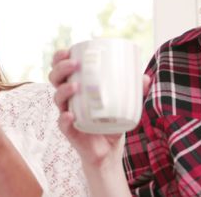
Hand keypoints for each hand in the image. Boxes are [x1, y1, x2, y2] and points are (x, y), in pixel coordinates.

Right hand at [48, 49, 150, 167]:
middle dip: (61, 68)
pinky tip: (70, 115)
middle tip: (75, 64)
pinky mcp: (69, 130)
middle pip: (54, 78)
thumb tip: (145, 77)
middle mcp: (68, 98)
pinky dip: (64, 118)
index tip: (68, 51)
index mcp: (76, 87)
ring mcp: (66, 113)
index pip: (62, 68)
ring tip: (75, 86)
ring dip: (63, 89)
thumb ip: (133, 91)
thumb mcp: (124, 104)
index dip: (60, 58)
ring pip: (56, 98)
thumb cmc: (111, 122)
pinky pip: (62, 123)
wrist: (108, 150)